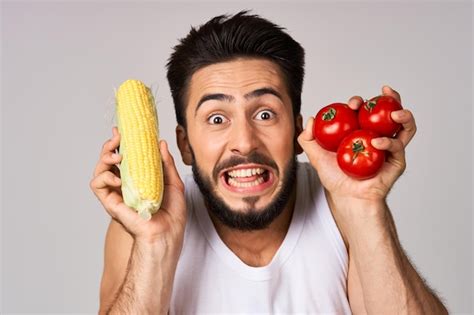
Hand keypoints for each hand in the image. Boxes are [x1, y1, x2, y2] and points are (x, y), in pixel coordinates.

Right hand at [90, 127, 186, 245]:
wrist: (167, 233)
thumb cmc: (171, 213)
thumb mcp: (173, 183)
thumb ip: (166, 163)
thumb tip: (160, 143)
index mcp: (138, 179)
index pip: (125, 157)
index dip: (121, 143)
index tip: (122, 131)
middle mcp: (125, 185)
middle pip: (109, 160)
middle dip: (110, 145)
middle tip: (118, 138)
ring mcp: (116, 193)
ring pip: (100, 169)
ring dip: (105, 157)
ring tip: (118, 156)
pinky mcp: (110, 202)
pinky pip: (97, 184)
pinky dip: (104, 176)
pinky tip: (118, 177)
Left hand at [297, 85, 416, 201]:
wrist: (346, 197)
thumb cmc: (334, 177)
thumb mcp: (316, 156)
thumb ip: (308, 138)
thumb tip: (312, 119)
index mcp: (362, 131)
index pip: (365, 110)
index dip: (361, 102)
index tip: (353, 103)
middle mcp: (378, 135)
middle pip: (391, 112)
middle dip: (390, 99)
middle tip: (383, 94)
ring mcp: (390, 148)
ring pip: (405, 126)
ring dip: (405, 115)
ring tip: (396, 113)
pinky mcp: (397, 161)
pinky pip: (397, 147)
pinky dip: (389, 142)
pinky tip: (377, 142)